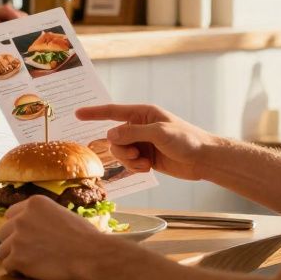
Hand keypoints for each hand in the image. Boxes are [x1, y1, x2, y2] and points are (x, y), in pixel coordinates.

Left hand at [0, 196, 112, 279]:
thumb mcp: (62, 213)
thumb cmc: (84, 237)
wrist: (91, 255)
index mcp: (34, 204)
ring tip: (30, 263)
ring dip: (14, 257)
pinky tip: (28, 272)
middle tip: (28, 252)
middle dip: (14, 242)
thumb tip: (36, 224)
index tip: (24, 237)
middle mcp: (22, 218)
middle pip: (4, 232)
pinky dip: (16, 271)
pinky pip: (7, 265)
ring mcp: (18, 238)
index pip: (11, 214)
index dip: (17, 227)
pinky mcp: (18, 258)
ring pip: (3, 250)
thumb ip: (44, 216)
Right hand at [75, 104, 219, 180]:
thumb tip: (110, 135)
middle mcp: (139, 126)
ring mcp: (142, 142)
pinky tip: (148, 168)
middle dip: (121, 149)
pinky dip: (135, 167)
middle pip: (114, 137)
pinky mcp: (145, 157)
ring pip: (119, 152)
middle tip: (137, 155)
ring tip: (145, 163)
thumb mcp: (159, 133)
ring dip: (128, 160)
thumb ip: (133, 133)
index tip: (77, 113)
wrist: (203, 159)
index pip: (112, 111)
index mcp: (143, 113)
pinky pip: (128, 163)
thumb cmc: (186, 140)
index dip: (94, 112)